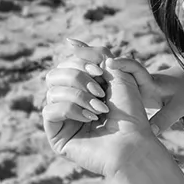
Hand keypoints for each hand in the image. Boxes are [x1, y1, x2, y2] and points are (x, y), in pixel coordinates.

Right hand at [40, 39, 181, 178]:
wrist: (134, 142)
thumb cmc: (130, 111)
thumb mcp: (117, 73)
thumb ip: (96, 55)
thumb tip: (69, 41)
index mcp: (83, 89)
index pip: (67, 64)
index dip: (82, 61)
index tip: (102, 70)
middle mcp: (70, 103)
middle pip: (55, 74)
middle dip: (78, 77)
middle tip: (100, 91)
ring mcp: (62, 120)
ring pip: (51, 91)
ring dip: (79, 95)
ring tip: (100, 109)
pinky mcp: (57, 136)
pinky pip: (48, 110)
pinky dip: (70, 110)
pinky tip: (90, 119)